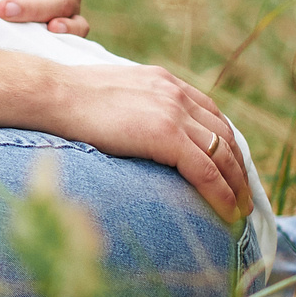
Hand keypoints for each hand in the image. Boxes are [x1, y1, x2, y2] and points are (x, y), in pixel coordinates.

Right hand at [43, 62, 248, 220]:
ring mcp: (173, 112)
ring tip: (241, 211)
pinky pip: (206, 171)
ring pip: (223, 154)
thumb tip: (132, 131)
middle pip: (224, 135)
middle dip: (238, 168)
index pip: (210, 115)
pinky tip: (228, 214)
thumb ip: (133, 107)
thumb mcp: (111, 95)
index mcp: (164, 82)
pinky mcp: (166, 134)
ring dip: (237, 185)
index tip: (230, 167)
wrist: (51, 94)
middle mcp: (176, 93)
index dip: (225, 144)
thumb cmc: (66, 99)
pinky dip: (223, 194)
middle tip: (244, 195)